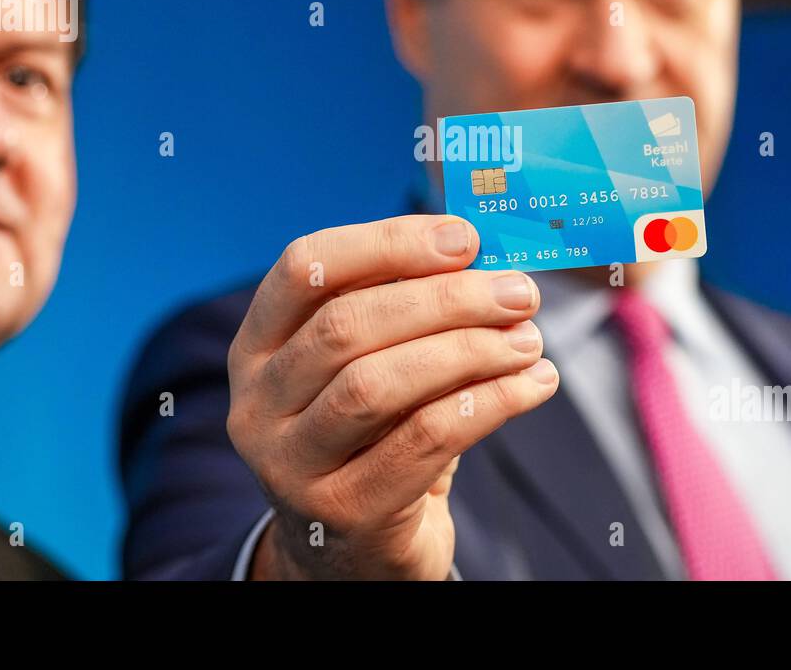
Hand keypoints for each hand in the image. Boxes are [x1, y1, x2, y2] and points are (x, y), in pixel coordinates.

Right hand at [228, 214, 558, 579]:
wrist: (356, 553)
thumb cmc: (375, 436)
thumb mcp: (374, 366)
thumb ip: (409, 312)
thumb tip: (489, 258)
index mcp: (258, 346)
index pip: (307, 268)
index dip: (387, 242)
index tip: (463, 238)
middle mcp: (258, 403)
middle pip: (347, 325)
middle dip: (445, 299)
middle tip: (517, 292)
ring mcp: (292, 464)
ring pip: (378, 384)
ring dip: (469, 350)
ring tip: (529, 340)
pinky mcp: (344, 511)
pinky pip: (424, 439)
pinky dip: (490, 402)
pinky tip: (533, 385)